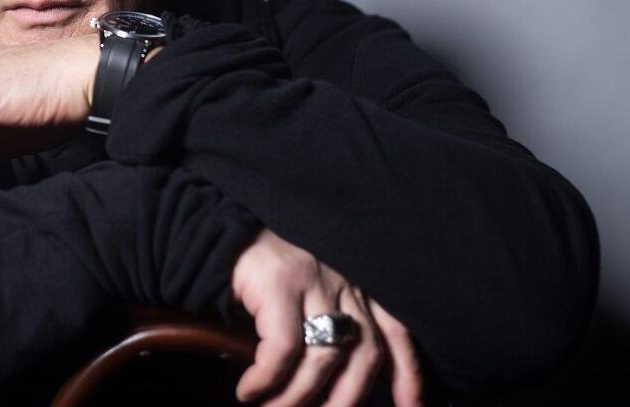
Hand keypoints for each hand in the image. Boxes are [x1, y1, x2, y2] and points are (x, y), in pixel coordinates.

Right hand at [232, 229, 423, 405]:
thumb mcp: (306, 307)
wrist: (221, 239)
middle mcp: (344, 285)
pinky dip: (267, 377)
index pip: (396, 335)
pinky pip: (284, 346)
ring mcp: (314, 282)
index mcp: (356, 291)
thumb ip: (324, 339)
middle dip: (347, 401)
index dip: (408, 376)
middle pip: (365, 354)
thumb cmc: (262, 281)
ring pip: (325, 356)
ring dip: (298, 398)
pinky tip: (249, 391)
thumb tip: (329, 395)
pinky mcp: (279, 283)